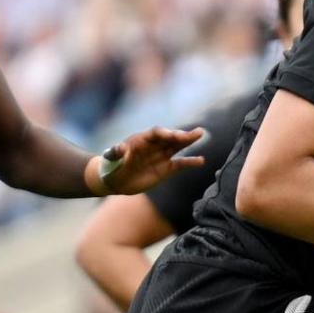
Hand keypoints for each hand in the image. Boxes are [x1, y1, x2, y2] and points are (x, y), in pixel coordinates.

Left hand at [90, 126, 204, 194]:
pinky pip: (180, 164)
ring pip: (177, 146)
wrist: (116, 180)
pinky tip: (201, 161)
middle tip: (195, 132)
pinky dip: (190, 162)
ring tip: (200, 133)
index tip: (171, 136)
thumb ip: (115, 153)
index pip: (155, 133)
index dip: (164, 133)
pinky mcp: (166, 168)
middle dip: (181, 135)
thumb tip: (119, 148)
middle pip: (170, 138)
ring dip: (188, 140)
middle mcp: (154, 145)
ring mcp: (161, 156)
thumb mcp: (112, 159)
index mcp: (141, 139)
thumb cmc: (112, 166)